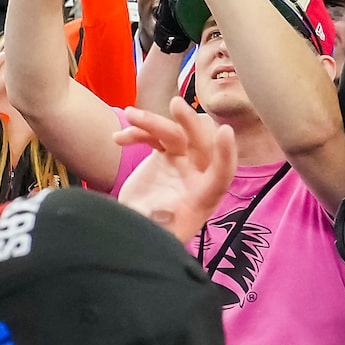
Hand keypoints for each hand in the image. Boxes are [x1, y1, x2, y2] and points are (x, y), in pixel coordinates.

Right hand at [114, 98, 237, 244]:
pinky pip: (155, 135)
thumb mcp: (156, 237)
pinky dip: (137, 132)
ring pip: (175, 133)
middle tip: (174, 104)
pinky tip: (118, 138)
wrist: (134, 231)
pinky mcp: (165, 155)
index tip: (226, 131)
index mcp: (202, 198)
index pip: (222, 174)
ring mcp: (181, 163)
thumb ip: (162, 224)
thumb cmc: (148, 239)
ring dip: (153, 121)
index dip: (226, 154)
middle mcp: (197, 176)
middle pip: (200, 143)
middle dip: (190, 123)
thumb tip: (164, 209)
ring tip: (130, 115)